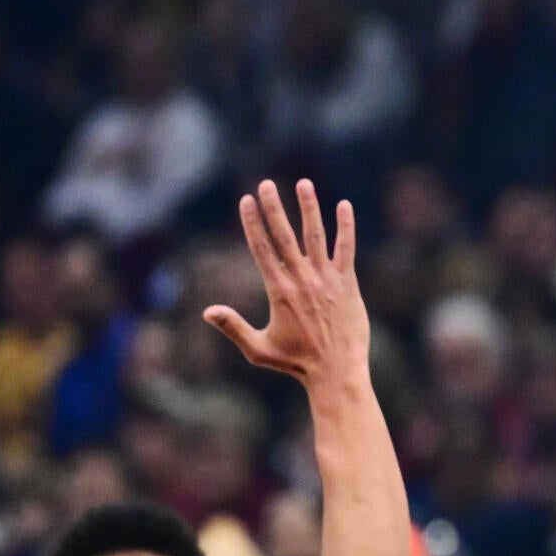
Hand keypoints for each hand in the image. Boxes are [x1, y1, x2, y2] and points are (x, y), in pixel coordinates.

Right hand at [205, 179, 369, 385]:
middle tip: (266, 184)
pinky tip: (343, 205)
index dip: (253, 224)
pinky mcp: (348, 284)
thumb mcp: (258, 348)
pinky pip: (346, 249)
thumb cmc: (296, 363)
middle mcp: (302, 280)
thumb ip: (233, 327)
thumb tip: (207, 312)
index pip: (262, 249)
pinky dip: (345, 227)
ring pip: (316, 236)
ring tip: (303, 183)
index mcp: (279, 291)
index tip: (246, 200)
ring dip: (309, 208)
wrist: (337, 372)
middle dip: (274, 208)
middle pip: (285, 236)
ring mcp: (327, 280)